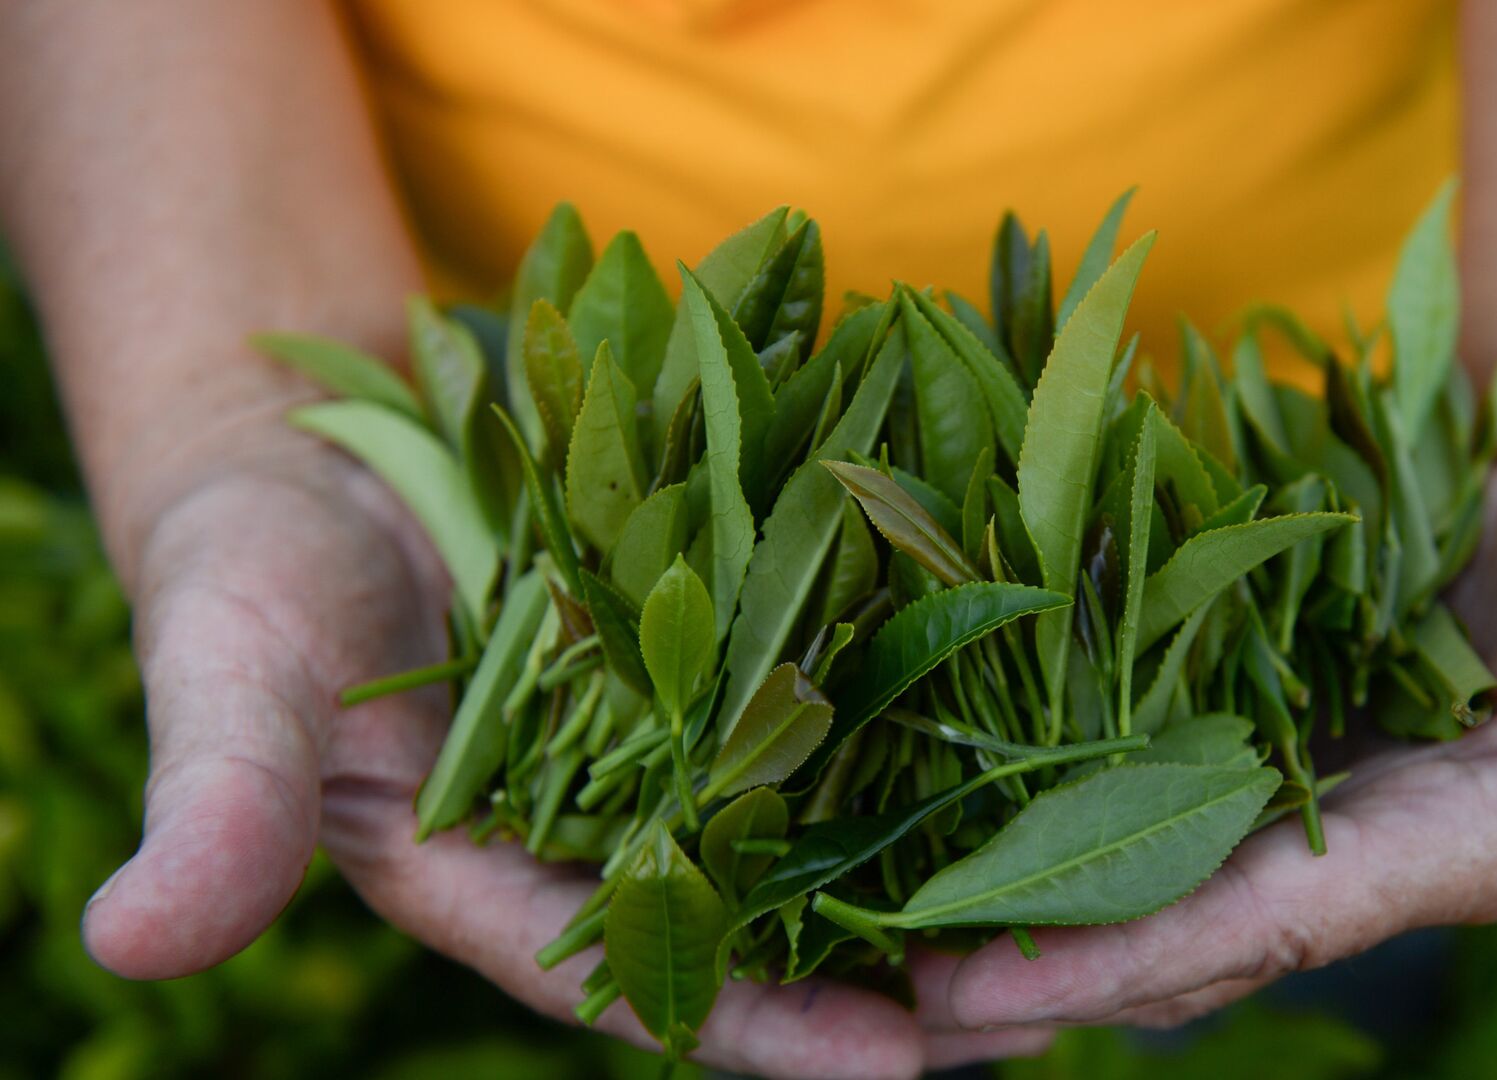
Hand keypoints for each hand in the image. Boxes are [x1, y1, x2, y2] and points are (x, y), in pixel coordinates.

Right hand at [76, 419, 1035, 1078]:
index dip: (767, 1028)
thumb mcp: (231, 673)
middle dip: (909, 974)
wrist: (316, 428)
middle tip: (1062, 1004)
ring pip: (836, 817)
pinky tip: (1045, 713)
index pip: (649, 983)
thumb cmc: (255, 564)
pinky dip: (928, 706)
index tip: (896, 1067)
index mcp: (504, 882)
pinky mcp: (728, 637)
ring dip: (954, 855)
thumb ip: (214, 801)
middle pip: (781, 925)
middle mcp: (614, 826)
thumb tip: (124, 939)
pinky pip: (840, 683)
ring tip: (1103, 888)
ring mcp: (681, 733)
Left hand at [914, 352, 1496, 1031]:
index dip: (1133, 956)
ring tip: (843, 925)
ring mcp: (1284, 796)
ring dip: (995, 900)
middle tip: (862, 985)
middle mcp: (1350, 848)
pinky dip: (1016, 797)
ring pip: (1122, 870)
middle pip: (1168, 924)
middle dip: (1024, 958)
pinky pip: (1112, 780)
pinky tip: (905, 797)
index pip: (1272, 926)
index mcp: (1453, 849)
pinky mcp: (1235, 732)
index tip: (987, 987)